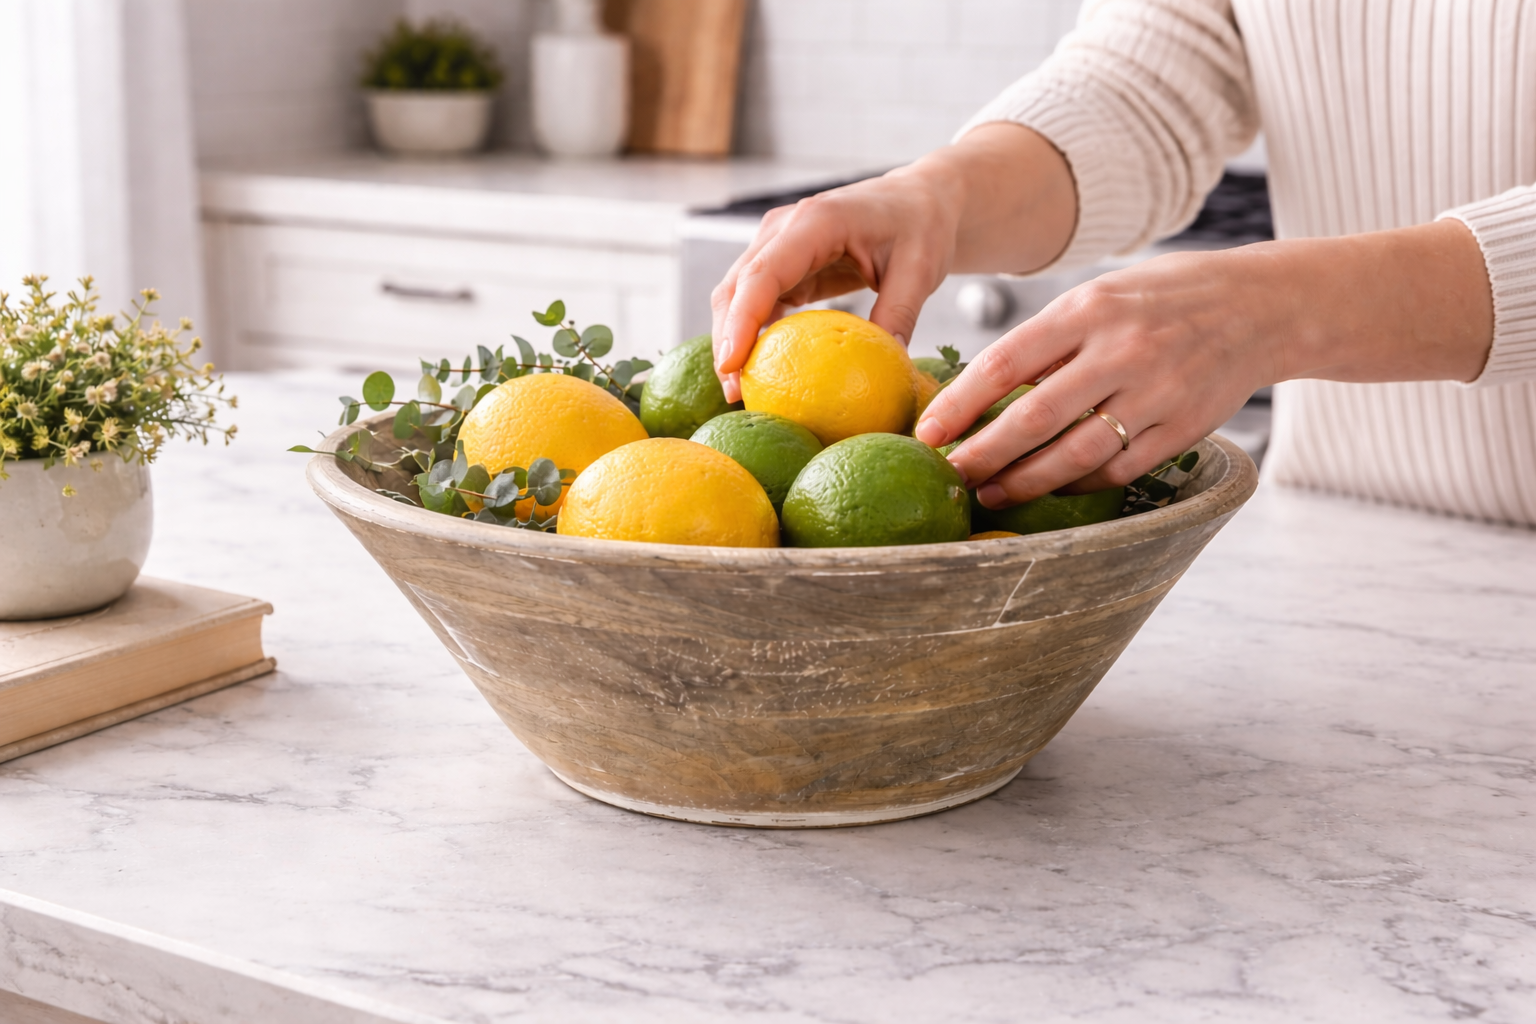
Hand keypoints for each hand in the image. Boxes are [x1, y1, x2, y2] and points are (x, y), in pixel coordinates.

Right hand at [710, 124, 1076, 401]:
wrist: (918, 201)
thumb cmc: (921, 227)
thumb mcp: (920, 271)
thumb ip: (899, 317)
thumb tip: (887, 370)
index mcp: (817, 221)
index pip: (764, 273)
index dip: (742, 319)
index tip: (731, 364)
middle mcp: (785, 228)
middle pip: (737, 287)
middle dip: (728, 340)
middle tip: (735, 394)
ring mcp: (777, 244)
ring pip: (737, 295)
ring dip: (733, 341)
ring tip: (741, 392)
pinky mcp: (782, 265)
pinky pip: (756, 302)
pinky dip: (752, 335)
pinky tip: (760, 371)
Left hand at [915, 219, 1492, 506]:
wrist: (1261, 306)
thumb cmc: (1162, 297)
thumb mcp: (1101, 294)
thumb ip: (1048, 338)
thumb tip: (978, 390)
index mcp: (1090, 309)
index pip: (1006, 362)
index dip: (959, 403)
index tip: (926, 432)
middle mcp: (1122, 350)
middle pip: (1034, 418)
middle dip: (982, 455)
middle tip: (948, 476)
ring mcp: (1156, 393)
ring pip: (1073, 455)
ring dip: (1023, 482)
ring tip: (988, 494)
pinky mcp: (1181, 430)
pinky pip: (1115, 470)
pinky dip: (1075, 485)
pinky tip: (1047, 490)